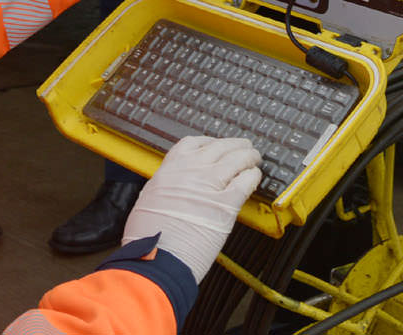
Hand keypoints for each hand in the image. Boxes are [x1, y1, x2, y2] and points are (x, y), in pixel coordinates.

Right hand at [122, 136, 261, 282]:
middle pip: (220, 147)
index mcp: (169, 169)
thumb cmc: (147, 239)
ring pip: (237, 159)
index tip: (216, 145)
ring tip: (254, 159)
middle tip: (244, 148)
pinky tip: (255, 178)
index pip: (193, 143)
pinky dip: (253, 177)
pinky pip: (246, 181)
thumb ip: (167, 188)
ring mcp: (209, 185)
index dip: (209, 143)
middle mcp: (190, 171)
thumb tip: (175, 190)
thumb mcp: (148, 201)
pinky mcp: (226, 204)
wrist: (155, 259)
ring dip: (249, 157)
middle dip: (235, 146)